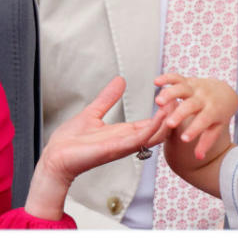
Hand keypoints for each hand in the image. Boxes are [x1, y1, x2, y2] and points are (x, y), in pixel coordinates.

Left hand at [24, 76, 164, 220]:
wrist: (55, 156)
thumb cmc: (70, 141)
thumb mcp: (93, 113)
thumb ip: (108, 98)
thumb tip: (120, 81)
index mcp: (121, 133)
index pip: (148, 124)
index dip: (161, 114)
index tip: (173, 100)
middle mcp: (125, 141)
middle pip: (154, 130)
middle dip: (168, 117)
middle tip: (181, 102)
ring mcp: (122, 146)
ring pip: (151, 135)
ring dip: (163, 122)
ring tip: (175, 107)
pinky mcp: (115, 149)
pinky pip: (138, 139)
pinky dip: (150, 129)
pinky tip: (159, 118)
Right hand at [155, 73, 237, 159]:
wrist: (225, 94)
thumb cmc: (219, 114)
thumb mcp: (216, 128)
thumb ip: (206, 142)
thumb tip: (198, 157)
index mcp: (213, 111)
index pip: (204, 121)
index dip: (194, 130)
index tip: (184, 139)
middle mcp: (204, 98)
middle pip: (191, 105)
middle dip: (180, 114)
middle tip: (169, 123)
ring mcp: (196, 87)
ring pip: (182, 88)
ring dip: (169, 94)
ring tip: (158, 102)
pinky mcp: (188, 80)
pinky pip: (177, 77)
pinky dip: (166, 78)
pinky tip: (156, 82)